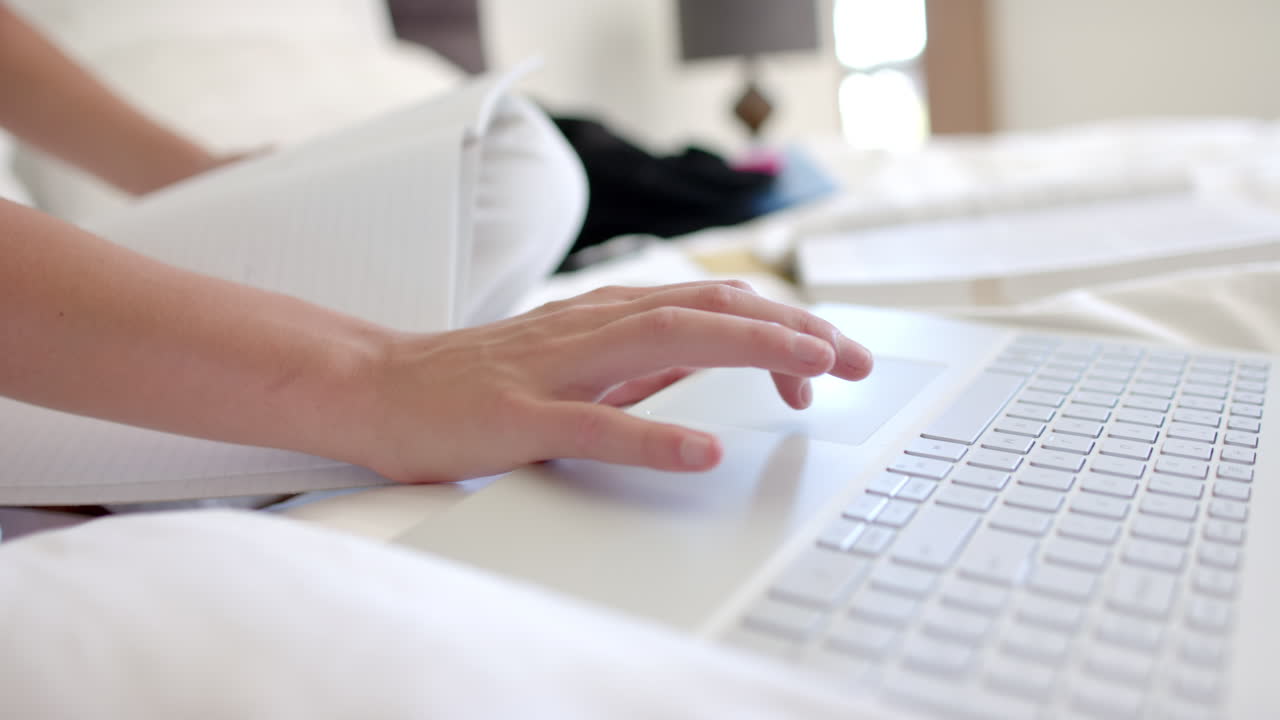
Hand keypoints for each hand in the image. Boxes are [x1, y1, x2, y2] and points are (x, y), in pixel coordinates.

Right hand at [350, 281, 872, 482]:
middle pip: (708, 309)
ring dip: (748, 350)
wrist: (378, 387)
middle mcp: (589, 328)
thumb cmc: (479, 382)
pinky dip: (655, 435)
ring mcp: (554, 369)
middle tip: (856, 358)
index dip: (782, 323)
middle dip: (792, 328)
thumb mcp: (577, 363)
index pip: (713, 304)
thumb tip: (716, 358)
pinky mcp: (518, 416)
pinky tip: (705, 449)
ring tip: (812, 370)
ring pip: (665, 341)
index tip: (831, 356)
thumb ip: (641, 361)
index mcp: (606, 318)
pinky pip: (595, 424)